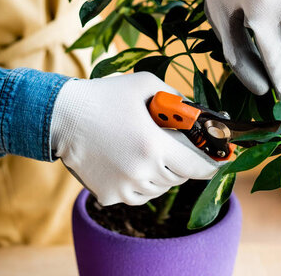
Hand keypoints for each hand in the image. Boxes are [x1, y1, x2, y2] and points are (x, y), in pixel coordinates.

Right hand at [51, 72, 218, 205]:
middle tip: (173, 147)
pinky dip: (141, 183)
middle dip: (181, 163)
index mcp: (154, 145)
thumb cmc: (106, 97)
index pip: (196, 167)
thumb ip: (176, 98)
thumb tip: (196, 112)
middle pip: (178, 178)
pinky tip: (130, 162)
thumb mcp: (146, 85)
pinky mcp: (109, 196)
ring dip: (161, 174)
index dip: (210, 166)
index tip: (217, 163)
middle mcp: (141, 172)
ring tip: (146, 151)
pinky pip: (137, 195)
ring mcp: (124, 188)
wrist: (64, 117)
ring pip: (159, 189)